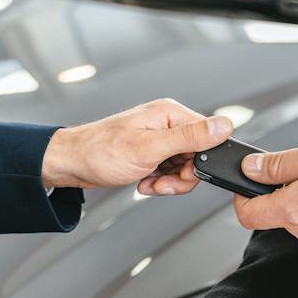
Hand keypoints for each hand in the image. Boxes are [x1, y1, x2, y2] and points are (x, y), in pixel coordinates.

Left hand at [41, 98, 232, 193]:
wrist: (74, 164)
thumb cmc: (102, 152)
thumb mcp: (151, 147)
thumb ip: (190, 137)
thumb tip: (224, 125)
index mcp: (171, 114)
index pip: (208, 137)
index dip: (200, 162)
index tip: (183, 173)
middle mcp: (167, 123)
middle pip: (197, 156)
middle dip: (180, 176)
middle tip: (160, 183)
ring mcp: (159, 138)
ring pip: (183, 167)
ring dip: (168, 182)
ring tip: (149, 183)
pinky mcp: (152, 152)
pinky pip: (169, 171)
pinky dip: (159, 181)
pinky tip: (144, 181)